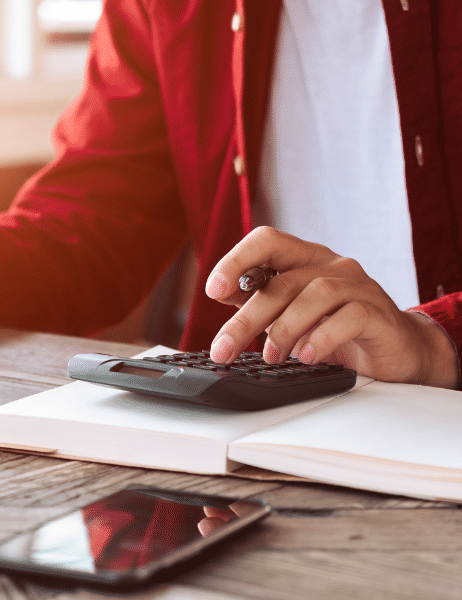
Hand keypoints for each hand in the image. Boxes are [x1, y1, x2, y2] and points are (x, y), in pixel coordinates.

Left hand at [204, 226, 458, 387]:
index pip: (266, 241)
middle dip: (247, 319)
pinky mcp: (378, 312)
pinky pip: (349, 317)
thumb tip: (222, 295)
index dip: (237, 260)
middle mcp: (330, 265)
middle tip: (224, 349)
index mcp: (303, 259)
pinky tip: (307, 356)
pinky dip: (323, 337)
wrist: (395, 352)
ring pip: (314, 295)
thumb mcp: (290, 313)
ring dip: (285, 329)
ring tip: (271, 357)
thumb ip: (260, 301)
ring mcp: (357, 286)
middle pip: (282, 282)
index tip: (214, 290)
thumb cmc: (336, 329)